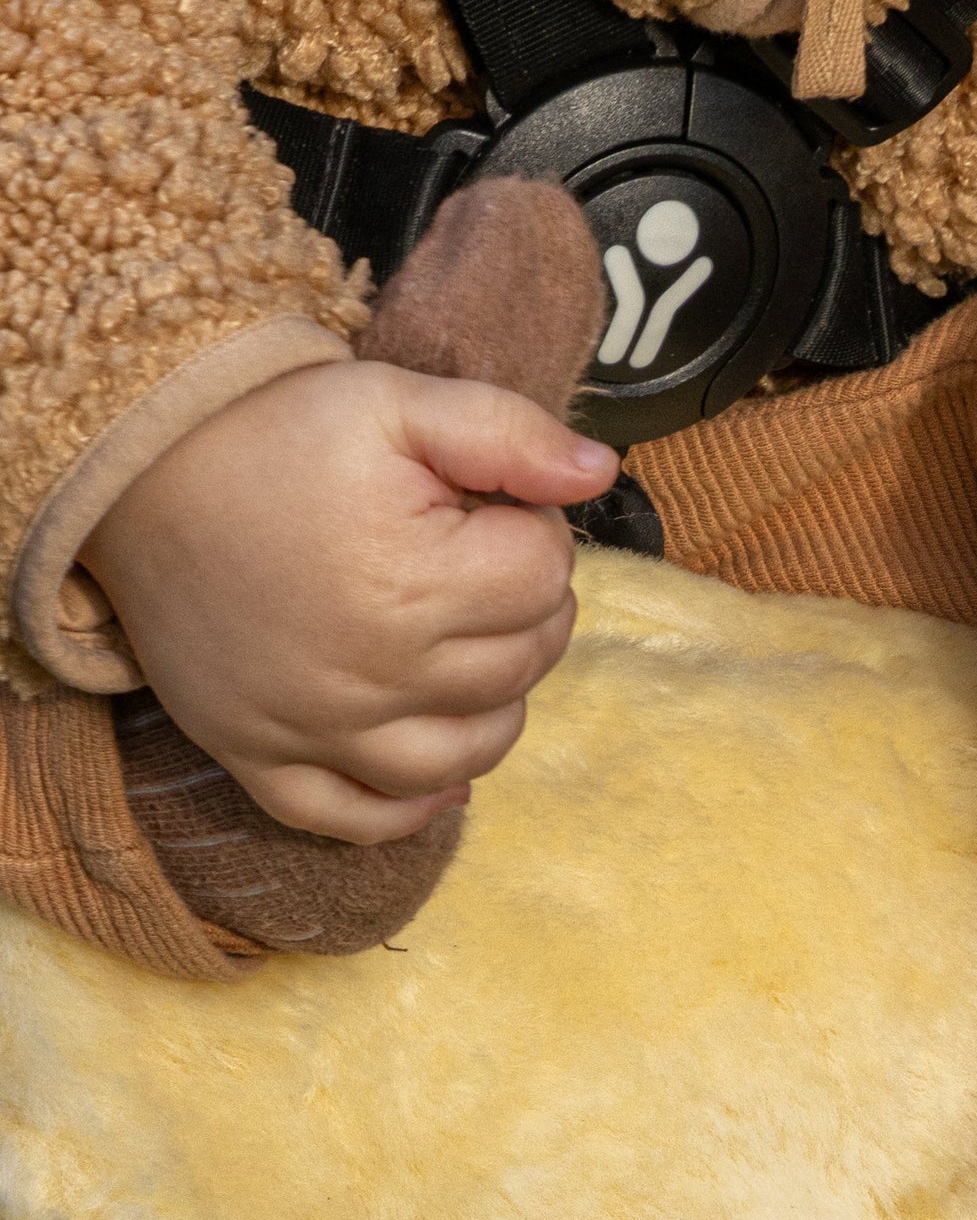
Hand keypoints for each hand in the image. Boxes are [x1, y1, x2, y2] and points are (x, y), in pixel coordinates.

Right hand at [81, 359, 616, 841]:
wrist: (135, 472)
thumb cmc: (274, 432)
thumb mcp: (395, 401)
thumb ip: (509, 434)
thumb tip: (597, 475)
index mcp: (413, 581)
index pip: (546, 575)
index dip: (534, 526)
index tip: (488, 504)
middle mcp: (372, 672)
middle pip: (521, 664)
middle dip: (524, 607)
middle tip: (475, 561)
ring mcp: (316, 727)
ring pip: (465, 755)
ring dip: (497, 707)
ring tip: (473, 648)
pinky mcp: (261, 757)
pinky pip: (355, 818)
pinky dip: (409, 808)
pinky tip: (437, 774)